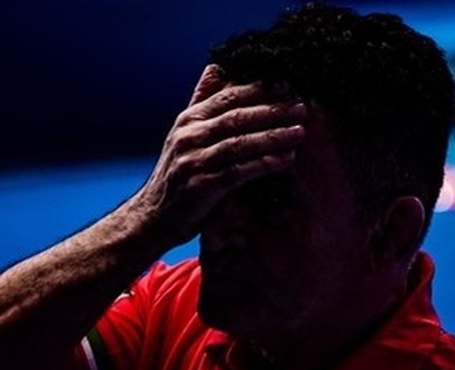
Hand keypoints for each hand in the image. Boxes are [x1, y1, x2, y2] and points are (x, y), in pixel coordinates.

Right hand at [128, 65, 307, 245]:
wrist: (152, 217)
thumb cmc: (175, 176)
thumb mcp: (184, 134)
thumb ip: (201, 102)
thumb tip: (216, 67)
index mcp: (188, 120)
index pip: (227, 96)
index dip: (258, 90)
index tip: (287, 86)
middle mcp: (189, 136)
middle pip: (237, 117)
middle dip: (272, 111)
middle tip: (302, 107)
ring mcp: (193, 161)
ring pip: (240, 143)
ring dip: (273, 137)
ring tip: (300, 132)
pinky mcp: (201, 186)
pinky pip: (239, 171)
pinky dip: (265, 164)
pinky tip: (286, 160)